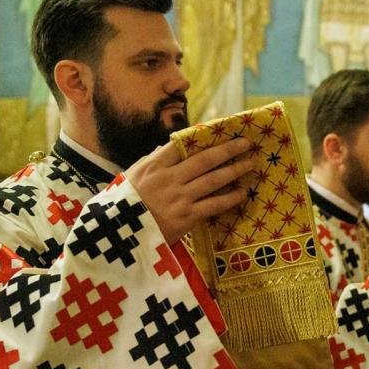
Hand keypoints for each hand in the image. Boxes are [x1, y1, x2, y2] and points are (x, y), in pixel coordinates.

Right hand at [124, 137, 255, 244]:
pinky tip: (242, 192)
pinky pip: (214, 205)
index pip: (181, 146)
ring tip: (250, 163)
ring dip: (235, 170)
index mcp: (154, 166)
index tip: (220, 131)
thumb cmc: (124, 205)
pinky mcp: (187, 218)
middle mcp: (169, 179)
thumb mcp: (131, 177)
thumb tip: (167, 147)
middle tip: (245, 143)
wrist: (118, 236)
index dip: (203, 137)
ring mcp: (179, 199)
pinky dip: (230, 198)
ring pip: (213, 180)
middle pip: (204, 160)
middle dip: (227, 150)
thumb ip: (151, 161)